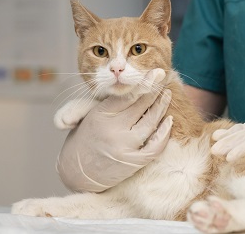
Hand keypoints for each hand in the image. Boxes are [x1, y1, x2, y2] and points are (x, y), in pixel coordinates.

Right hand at [56, 69, 172, 191]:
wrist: (75, 172)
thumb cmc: (83, 139)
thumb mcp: (87, 116)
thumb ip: (106, 101)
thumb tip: (125, 83)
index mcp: (101, 114)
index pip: (127, 95)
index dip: (144, 83)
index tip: (156, 73)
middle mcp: (113, 129)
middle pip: (141, 105)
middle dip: (155, 89)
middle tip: (164, 77)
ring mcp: (125, 146)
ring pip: (150, 122)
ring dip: (161, 106)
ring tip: (167, 95)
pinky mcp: (133, 162)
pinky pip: (155, 146)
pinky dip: (164, 132)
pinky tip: (169, 121)